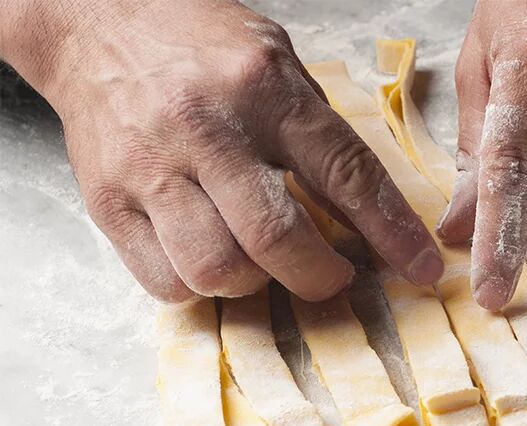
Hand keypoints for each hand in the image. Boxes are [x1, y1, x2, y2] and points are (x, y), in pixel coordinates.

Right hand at [1, 0, 442, 301]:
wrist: (97, 22)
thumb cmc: (201, 44)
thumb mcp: (278, 63)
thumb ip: (319, 136)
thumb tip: (367, 215)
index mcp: (262, 87)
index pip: (343, 172)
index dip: (390, 230)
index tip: (419, 267)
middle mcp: (206, 128)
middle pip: (275, 238)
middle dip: (319, 277)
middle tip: (333, 276)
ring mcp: (151, 168)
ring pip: (216, 269)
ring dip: (255, 284)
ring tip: (261, 262)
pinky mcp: (108, 202)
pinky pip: (164, 281)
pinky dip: (201, 288)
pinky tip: (211, 258)